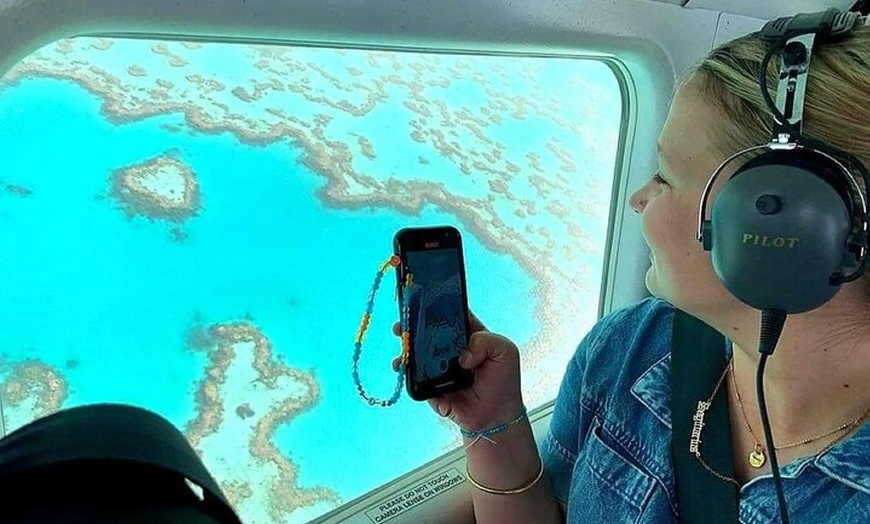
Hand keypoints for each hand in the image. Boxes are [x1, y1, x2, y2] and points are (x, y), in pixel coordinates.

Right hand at [392, 312, 523, 431]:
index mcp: (469, 335)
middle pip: (428, 333)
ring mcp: (439, 367)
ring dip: (406, 351)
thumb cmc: (504, 381)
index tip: (422, 303)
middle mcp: (452, 349)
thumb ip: (486, 343)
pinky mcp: (432, 386)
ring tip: (402, 352)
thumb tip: (463, 356)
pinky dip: (410, 377)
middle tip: (402, 326)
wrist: (496, 416)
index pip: (450, 315)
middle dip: (412, 327)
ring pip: (417, 355)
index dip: (436, 308)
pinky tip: (407, 373)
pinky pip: (416, 380)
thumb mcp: (505, 352)